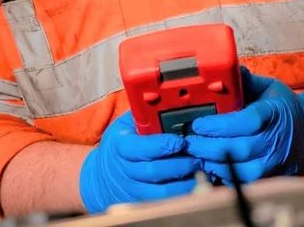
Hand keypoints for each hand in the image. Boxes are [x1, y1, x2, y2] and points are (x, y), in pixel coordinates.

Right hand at [78, 111, 203, 213]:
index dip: (163, 145)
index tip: (180, 141)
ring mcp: (132, 189)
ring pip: (161, 191)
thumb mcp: (127, 124)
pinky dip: (181, 194)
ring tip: (200, 170)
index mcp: (120, 146)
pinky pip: (164, 203)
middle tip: (198, 157)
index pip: (141, 148)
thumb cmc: (122, 143)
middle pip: (154, 172)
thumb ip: (145, 115)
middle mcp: (125, 170)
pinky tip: (194, 184)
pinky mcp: (140, 202)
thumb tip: (170, 101)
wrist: (103, 174)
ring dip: (184, 182)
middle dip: (180, 164)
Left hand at [183, 67, 303, 183]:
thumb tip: (225, 69)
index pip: (247, 121)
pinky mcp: (274, 178)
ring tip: (197, 156)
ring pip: (242, 171)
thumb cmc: (285, 109)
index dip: (220, 125)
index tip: (198, 124)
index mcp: (275, 113)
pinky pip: (247, 184)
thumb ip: (245, 81)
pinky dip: (227, 178)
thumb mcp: (269, 88)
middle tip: (189, 143)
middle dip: (209, 147)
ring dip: (215, 165)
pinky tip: (213, 168)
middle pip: (240, 149)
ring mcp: (277, 162)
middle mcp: (277, 139)